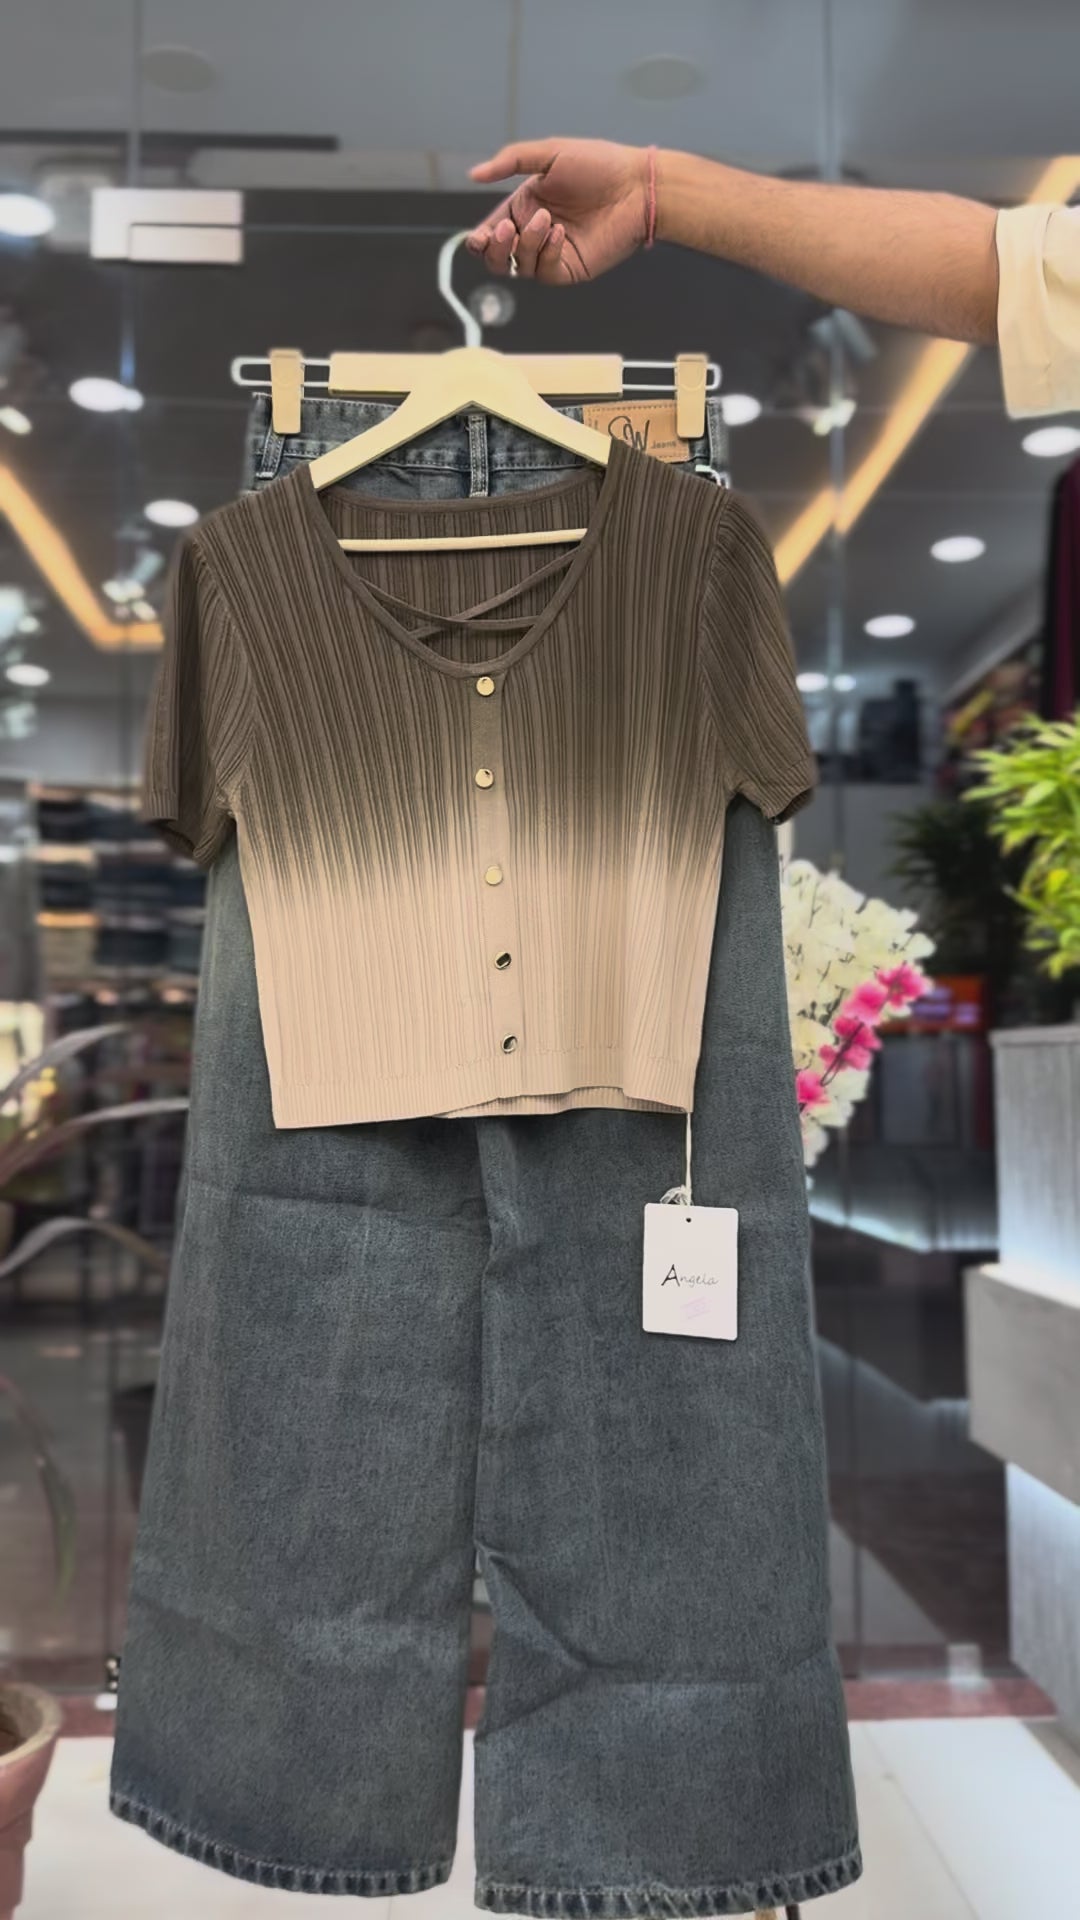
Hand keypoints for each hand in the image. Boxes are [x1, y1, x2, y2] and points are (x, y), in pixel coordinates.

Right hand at [465, 137, 650, 284]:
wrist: (637, 187)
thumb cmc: (598, 165)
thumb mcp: (550, 153)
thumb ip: (511, 162)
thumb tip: (473, 174)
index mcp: (525, 207)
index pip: (491, 232)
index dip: (480, 240)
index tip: (479, 238)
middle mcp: (534, 234)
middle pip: (498, 259)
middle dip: (495, 249)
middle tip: (507, 229)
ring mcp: (552, 254)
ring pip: (519, 267)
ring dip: (526, 244)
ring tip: (547, 220)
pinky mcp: (570, 269)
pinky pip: (545, 273)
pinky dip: (547, 254)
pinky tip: (560, 233)